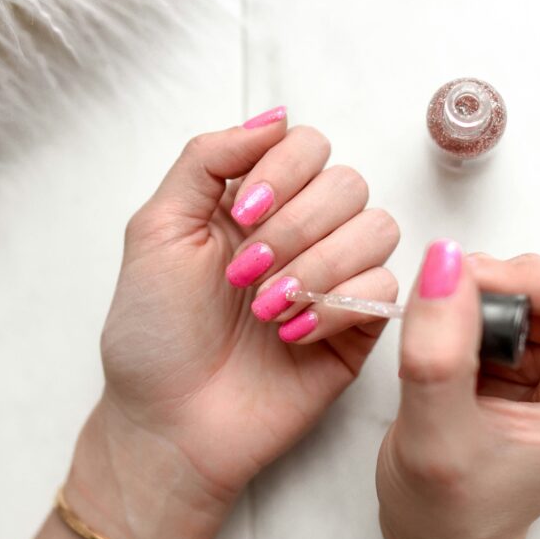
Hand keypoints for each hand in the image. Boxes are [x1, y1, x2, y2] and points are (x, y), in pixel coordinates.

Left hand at [67, 110, 399, 538]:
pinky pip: (385, 290)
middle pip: (348, 183)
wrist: (169, 423)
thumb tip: (274, 116)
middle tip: (244, 274)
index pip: (308, 147)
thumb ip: (208, 158)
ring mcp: (335, 280)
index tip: (241, 215)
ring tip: (266, 310)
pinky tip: (291, 335)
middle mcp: (303, 233)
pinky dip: (337, 307)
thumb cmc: (154, 334)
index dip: (284, 171)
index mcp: (257, 203)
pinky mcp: (358, 329)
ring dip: (319, 265)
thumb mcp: (158, 229)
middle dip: (297, 226)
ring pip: (378, 229)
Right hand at [376, 241, 539, 538]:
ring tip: (445, 360)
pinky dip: (466, 316)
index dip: (520, 278)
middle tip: (444, 335)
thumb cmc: (449, 515)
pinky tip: (450, 359)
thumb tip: (443, 262)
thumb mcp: (438, 437)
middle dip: (493, 293)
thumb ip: (440, 352)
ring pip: (527, 287)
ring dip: (475, 305)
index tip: (455, 294)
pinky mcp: (537, 363)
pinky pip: (503, 304)